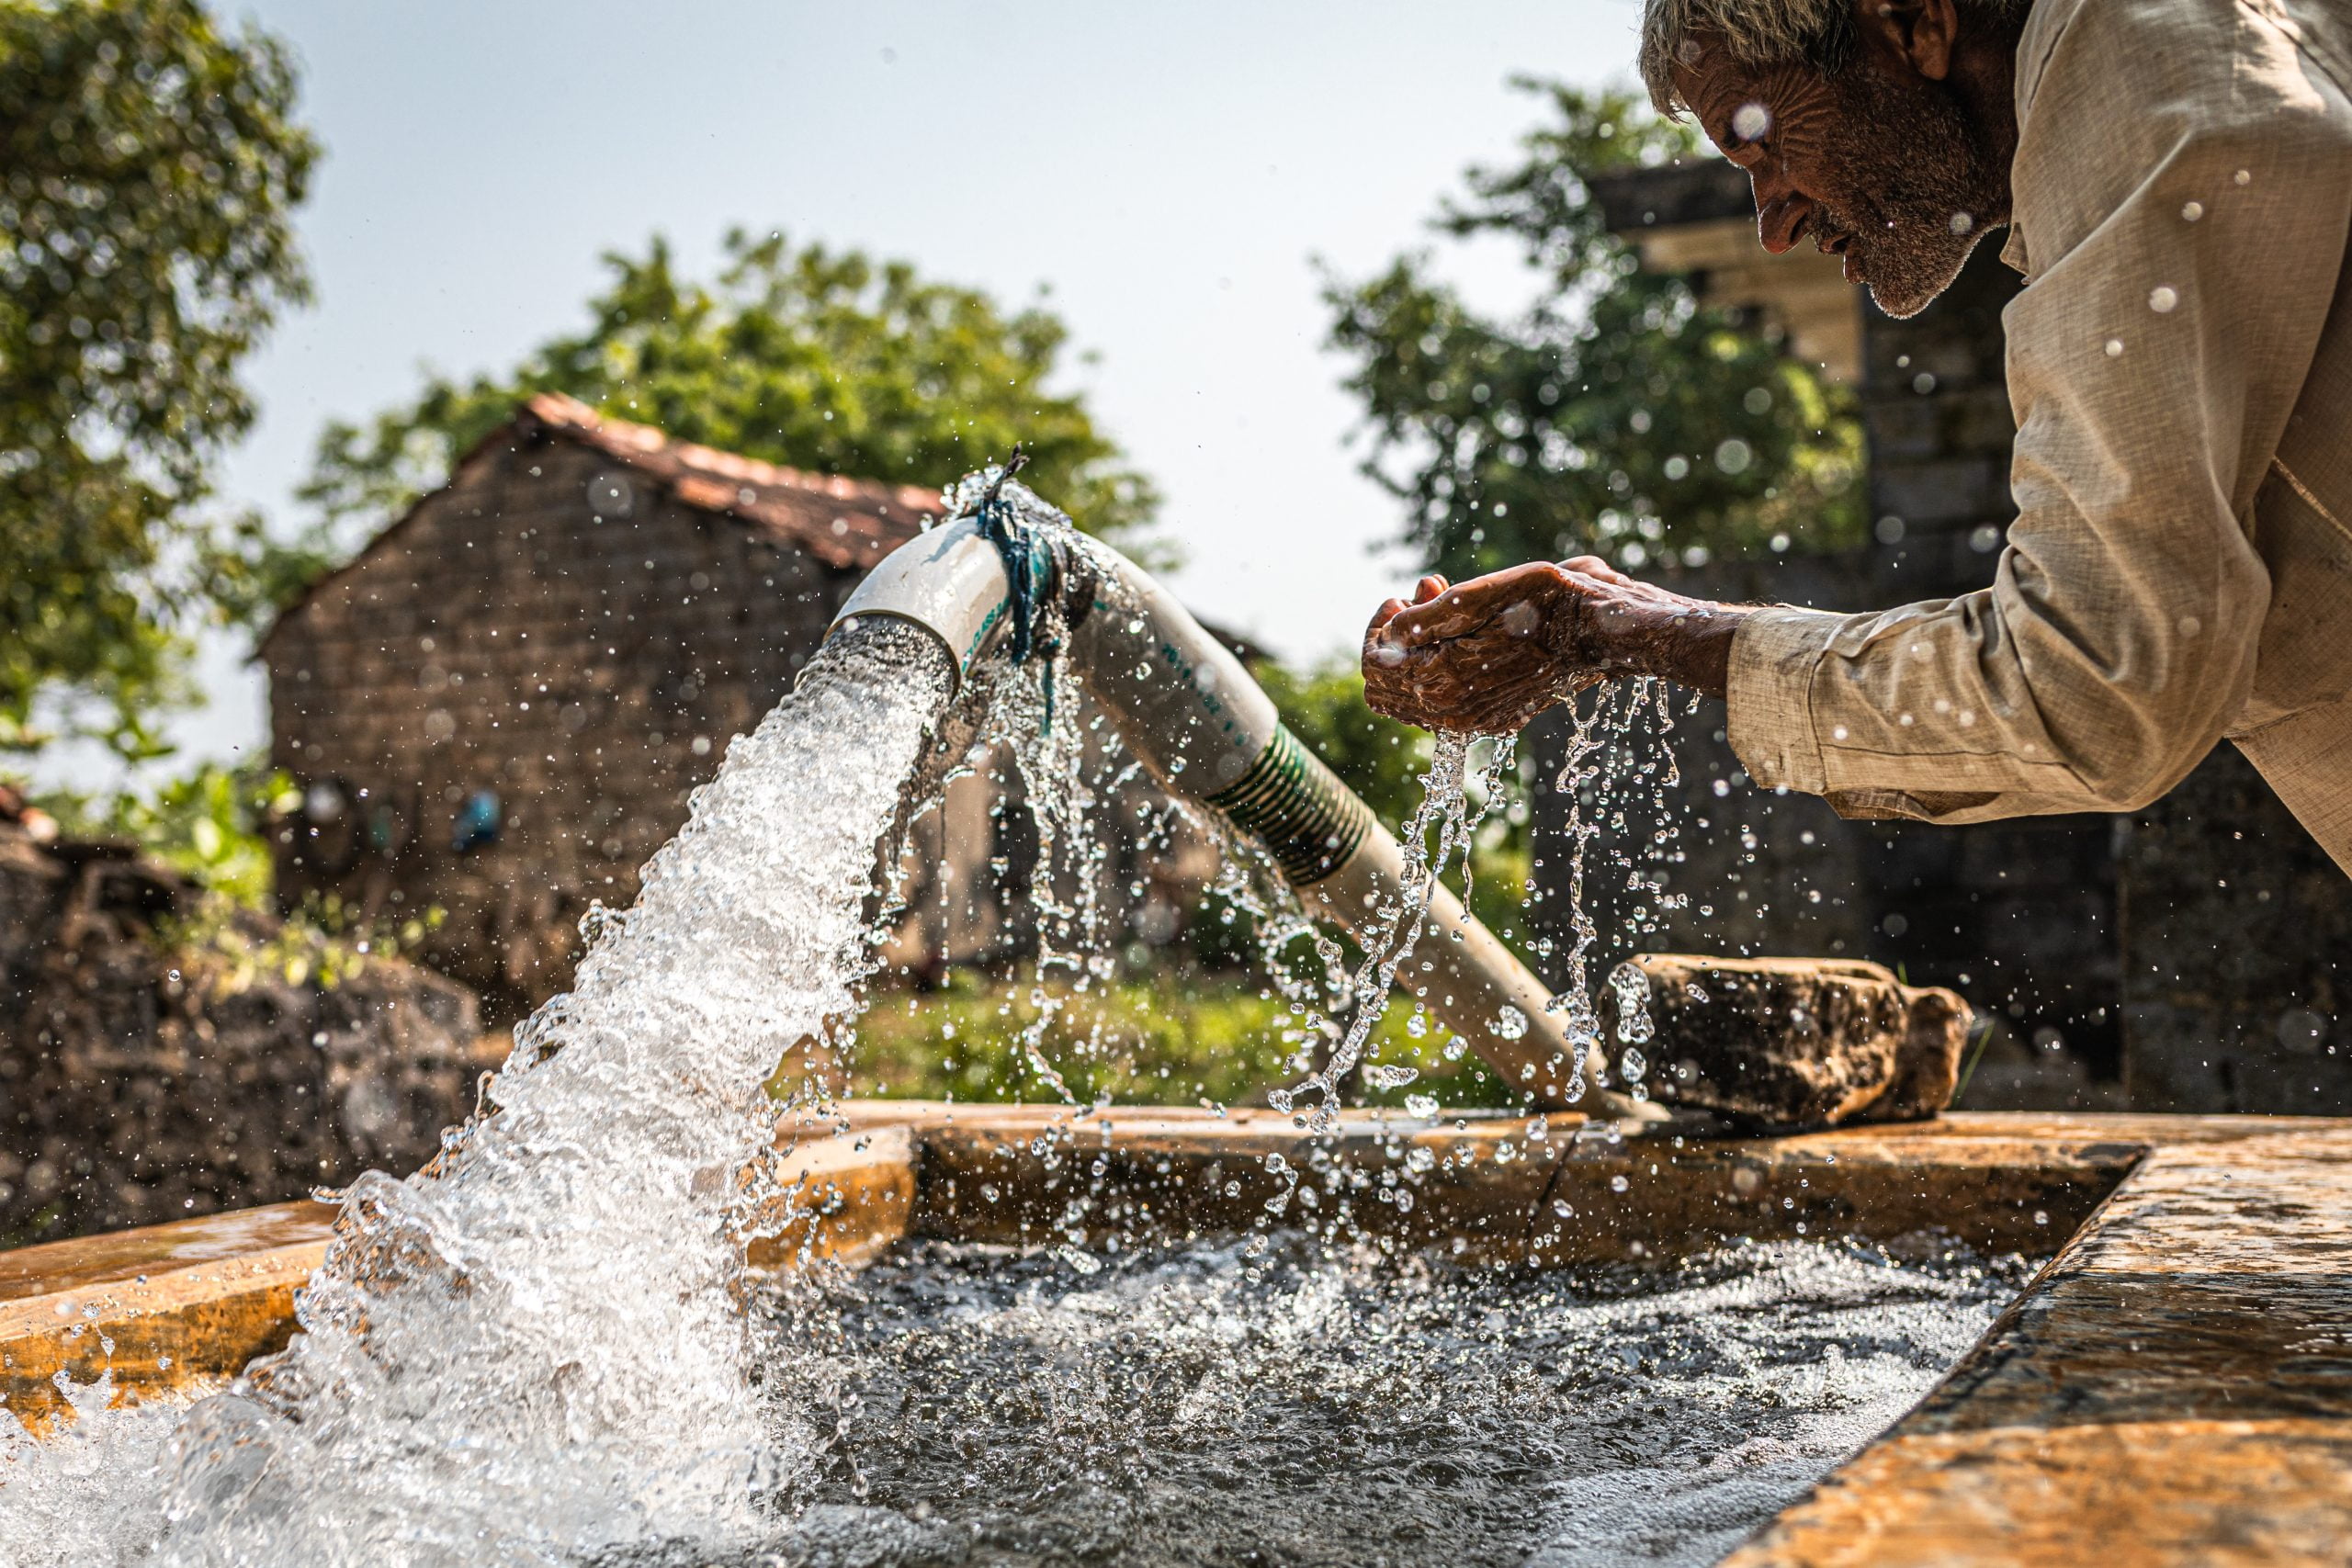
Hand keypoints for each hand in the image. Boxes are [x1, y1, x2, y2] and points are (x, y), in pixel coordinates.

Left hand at [1361, 557, 1747, 733]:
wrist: (1602, 631)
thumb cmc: (1545, 602)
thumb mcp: (1479, 595)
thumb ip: (1424, 618)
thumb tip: (1388, 634)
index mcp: (1442, 682)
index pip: (1373, 666)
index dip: (1375, 628)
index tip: (1399, 597)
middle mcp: (1453, 713)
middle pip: (1383, 690)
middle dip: (1390, 641)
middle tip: (1417, 602)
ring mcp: (1473, 720)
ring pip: (1409, 700)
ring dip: (1413, 654)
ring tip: (1440, 610)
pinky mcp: (1492, 718)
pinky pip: (1441, 704)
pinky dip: (1438, 668)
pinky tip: (1464, 634)